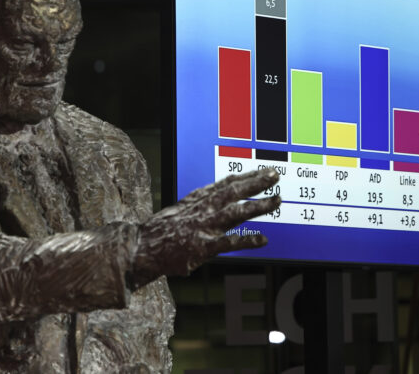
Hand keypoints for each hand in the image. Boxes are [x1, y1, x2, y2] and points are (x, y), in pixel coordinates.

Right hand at [128, 169, 279, 289]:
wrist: (142, 248)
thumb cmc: (159, 231)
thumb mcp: (180, 209)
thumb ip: (199, 202)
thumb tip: (215, 193)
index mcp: (197, 200)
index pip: (226, 184)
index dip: (246, 177)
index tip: (263, 171)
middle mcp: (203, 209)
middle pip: (234, 191)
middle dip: (256, 182)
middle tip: (274, 175)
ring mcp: (204, 227)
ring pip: (236, 212)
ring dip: (258, 206)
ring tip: (276, 201)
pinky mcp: (203, 247)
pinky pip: (230, 242)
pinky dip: (247, 240)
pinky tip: (263, 239)